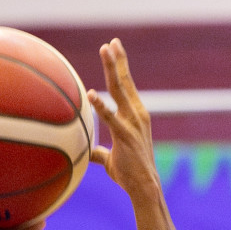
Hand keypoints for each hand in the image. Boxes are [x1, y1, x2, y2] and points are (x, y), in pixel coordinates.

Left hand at [88, 39, 159, 200]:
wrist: (144, 187)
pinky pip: (111, 118)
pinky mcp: (125, 136)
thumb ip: (99, 152)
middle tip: (110, 42)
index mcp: (135, 115)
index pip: (126, 85)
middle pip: (124, 81)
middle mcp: (136, 114)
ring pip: (119, 90)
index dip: (120, 66)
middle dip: (117, 60)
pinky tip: (92, 94)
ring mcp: (132, 123)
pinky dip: (101, 106)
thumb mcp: (110, 159)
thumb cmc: (128, 173)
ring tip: (105, 51)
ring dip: (112, 69)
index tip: (114, 48)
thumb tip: (87, 151)